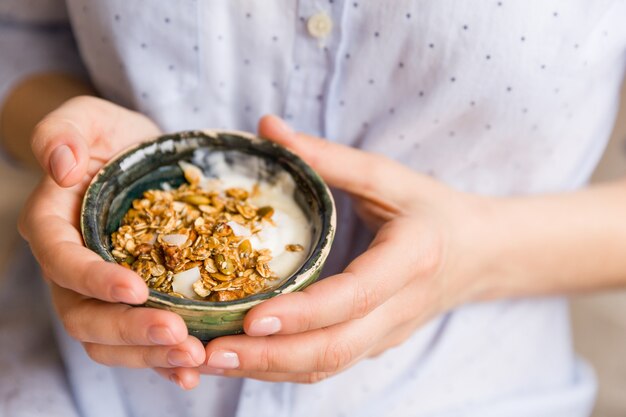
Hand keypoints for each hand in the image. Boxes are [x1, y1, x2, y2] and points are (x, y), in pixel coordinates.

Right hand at [18, 96, 205, 388]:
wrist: (137, 156)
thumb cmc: (109, 135)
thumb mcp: (87, 118)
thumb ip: (62, 133)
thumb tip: (59, 167)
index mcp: (54, 228)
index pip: (63, 263)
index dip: (94, 281)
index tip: (136, 289)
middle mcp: (72, 268)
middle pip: (85, 316)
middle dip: (130, 331)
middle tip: (179, 336)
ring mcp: (101, 290)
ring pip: (110, 339)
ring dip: (149, 354)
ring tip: (194, 357)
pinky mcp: (134, 301)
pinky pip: (138, 340)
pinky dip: (161, 359)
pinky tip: (192, 369)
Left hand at [164, 115, 490, 382]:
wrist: (480, 253)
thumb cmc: (432, 209)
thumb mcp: (386, 176)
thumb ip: (326, 156)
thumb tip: (266, 127)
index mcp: (410, 259)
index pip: (353, 297)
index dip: (302, 313)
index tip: (251, 318)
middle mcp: (400, 308)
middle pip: (334, 350)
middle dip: (269, 357)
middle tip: (210, 353)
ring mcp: (390, 334)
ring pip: (327, 367)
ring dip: (268, 370)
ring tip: (213, 362)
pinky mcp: (377, 344)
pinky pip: (329, 365)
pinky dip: (284, 368)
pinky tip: (246, 359)